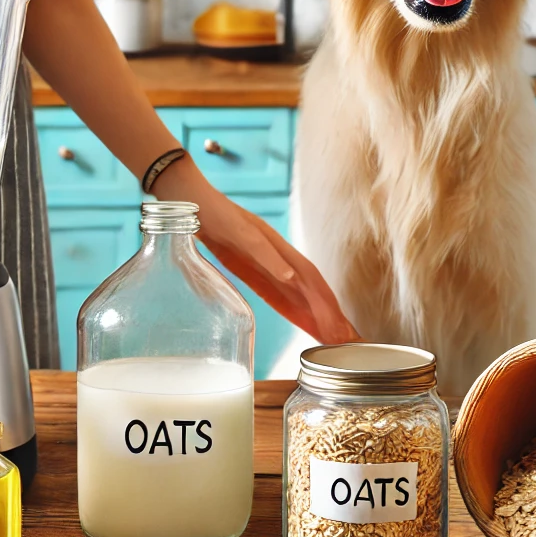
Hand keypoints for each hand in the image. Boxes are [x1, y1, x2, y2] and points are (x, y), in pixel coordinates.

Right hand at [157, 159, 359, 345]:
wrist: (191, 198)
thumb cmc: (213, 229)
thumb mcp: (236, 263)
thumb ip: (253, 277)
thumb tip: (257, 305)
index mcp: (275, 260)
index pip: (305, 290)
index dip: (321, 314)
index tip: (336, 338)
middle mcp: (276, 249)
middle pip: (309, 283)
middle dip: (328, 312)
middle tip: (344, 338)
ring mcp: (262, 239)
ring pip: (295, 269)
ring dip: (313, 295)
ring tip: (329, 320)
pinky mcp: (243, 230)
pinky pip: (261, 248)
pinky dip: (275, 263)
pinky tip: (289, 278)